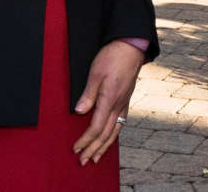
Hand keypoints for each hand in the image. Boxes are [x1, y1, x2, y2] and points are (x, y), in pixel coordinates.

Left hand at [72, 39, 144, 164]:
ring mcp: (124, 103)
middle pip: (106, 134)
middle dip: (93, 149)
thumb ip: (88, 94)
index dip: (85, 140)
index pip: (96, 127)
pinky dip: (114, 135)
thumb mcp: (95, 73)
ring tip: (96, 157)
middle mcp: (119, 105)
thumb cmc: (112, 57)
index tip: (76, 148)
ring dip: (104, 146)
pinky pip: (121, 123)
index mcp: (110, 99)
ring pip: (115, 131)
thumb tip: (79, 112)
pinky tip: (110, 138)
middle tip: (83, 161)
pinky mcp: (126, 99)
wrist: (131, 47)